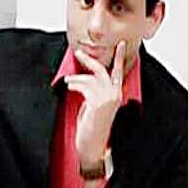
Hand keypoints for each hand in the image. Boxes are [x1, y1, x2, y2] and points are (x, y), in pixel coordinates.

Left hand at [65, 40, 124, 169]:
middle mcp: (114, 94)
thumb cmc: (92, 125)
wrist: (93, 143)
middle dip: (89, 60)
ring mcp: (107, 98)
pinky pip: (84, 86)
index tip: (120, 44)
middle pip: (102, 70)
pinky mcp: (98, 102)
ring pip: (90, 78)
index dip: (119, 57)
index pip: (119, 71)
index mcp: (116, 94)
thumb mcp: (94, 105)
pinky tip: (70, 86)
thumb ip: (94, 91)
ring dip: (76, 79)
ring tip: (68, 81)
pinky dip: (75, 84)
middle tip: (78, 53)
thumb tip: (85, 79)